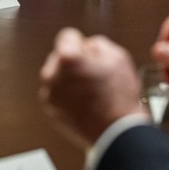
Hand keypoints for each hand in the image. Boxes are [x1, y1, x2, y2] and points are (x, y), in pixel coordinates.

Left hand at [39, 28, 146, 149]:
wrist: (117, 133)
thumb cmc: (118, 99)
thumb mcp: (117, 56)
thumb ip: (97, 43)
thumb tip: (87, 46)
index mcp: (67, 58)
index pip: (67, 36)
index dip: (82, 42)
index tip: (87, 50)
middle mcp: (52, 75)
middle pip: (60, 57)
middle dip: (74, 62)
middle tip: (94, 74)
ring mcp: (50, 95)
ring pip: (57, 76)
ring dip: (69, 79)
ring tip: (91, 91)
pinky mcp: (50, 110)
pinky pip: (57, 94)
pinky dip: (67, 95)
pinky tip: (86, 102)